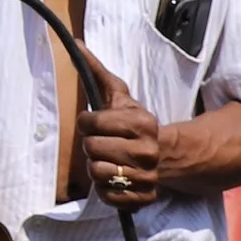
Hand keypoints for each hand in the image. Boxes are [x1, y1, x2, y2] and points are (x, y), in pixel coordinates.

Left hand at [79, 72, 160, 206]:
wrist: (164, 155)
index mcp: (142, 123)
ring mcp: (147, 176)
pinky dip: (104, 188)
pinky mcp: (143, 198)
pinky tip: (114, 178)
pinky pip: (107, 196)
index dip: (86, 122)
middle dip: (90, 145)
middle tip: (101, 142)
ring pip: (96, 173)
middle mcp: (147, 151)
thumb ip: (96, 71)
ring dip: (95, 167)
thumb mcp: (118, 96)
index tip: (93, 123)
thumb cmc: (132, 123)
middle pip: (91, 148)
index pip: (91, 123)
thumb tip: (75, 43)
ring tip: (107, 160)